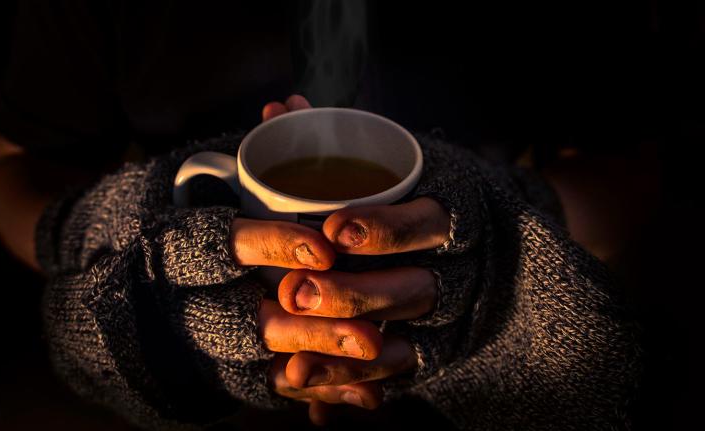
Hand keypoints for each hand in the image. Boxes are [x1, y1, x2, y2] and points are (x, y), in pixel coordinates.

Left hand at [250, 95, 453, 424]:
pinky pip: (402, 367)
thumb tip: (280, 106)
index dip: (383, 229)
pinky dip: (356, 377)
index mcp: (454, 210)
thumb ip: (338, 136)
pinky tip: (309, 379)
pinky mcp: (437, 345)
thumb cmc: (421, 191)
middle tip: (295, 293)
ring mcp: (450, 310)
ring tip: (293, 354)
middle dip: (355, 294)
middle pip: (415, 288)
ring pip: (407, 333)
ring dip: (351, 346)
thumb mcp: (395, 158)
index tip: (332, 231)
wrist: (484, 240)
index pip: (428, 221)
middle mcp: (459, 265)